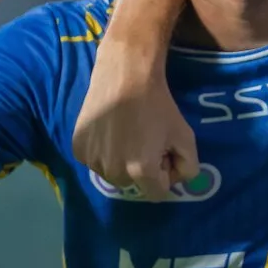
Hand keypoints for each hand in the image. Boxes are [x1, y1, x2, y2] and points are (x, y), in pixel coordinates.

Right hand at [73, 38, 198, 194]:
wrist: (124, 74)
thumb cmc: (158, 105)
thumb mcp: (186, 136)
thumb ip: (189, 167)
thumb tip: (177, 180)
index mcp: (141, 172)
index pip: (157, 193)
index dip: (165, 174)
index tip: (164, 152)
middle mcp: (114, 173)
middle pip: (134, 184)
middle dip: (143, 168)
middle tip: (146, 139)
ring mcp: (92, 161)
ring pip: (113, 174)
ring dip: (122, 161)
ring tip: (127, 132)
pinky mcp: (78, 148)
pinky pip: (95, 160)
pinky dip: (104, 151)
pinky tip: (110, 129)